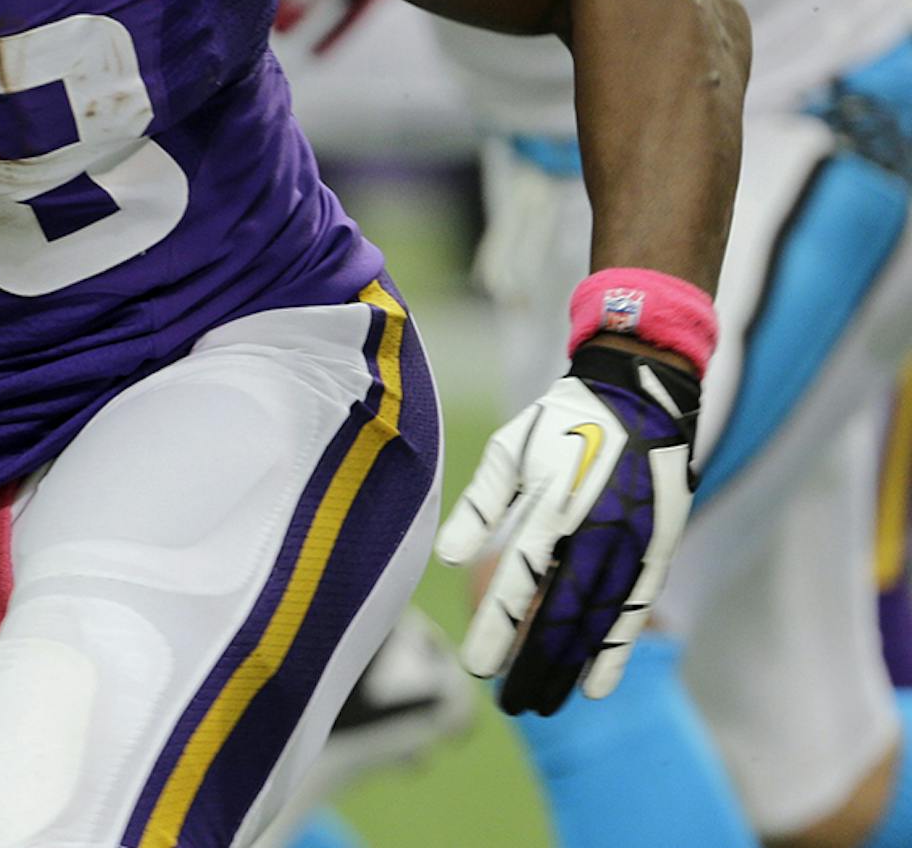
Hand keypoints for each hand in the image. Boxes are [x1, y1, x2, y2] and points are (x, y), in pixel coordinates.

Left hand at [434, 341, 700, 715]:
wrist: (639, 397)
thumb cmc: (559, 425)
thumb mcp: (510, 451)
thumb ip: (479, 506)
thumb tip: (444, 557)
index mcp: (552, 504)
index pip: (519, 581)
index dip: (500, 628)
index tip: (478, 668)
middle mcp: (595, 529)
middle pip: (561, 614)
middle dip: (535, 664)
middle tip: (511, 706)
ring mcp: (632, 543)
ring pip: (598, 620)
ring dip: (570, 667)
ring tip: (545, 705)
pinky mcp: (658, 550)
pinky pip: (635, 609)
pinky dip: (616, 650)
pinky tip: (594, 686)